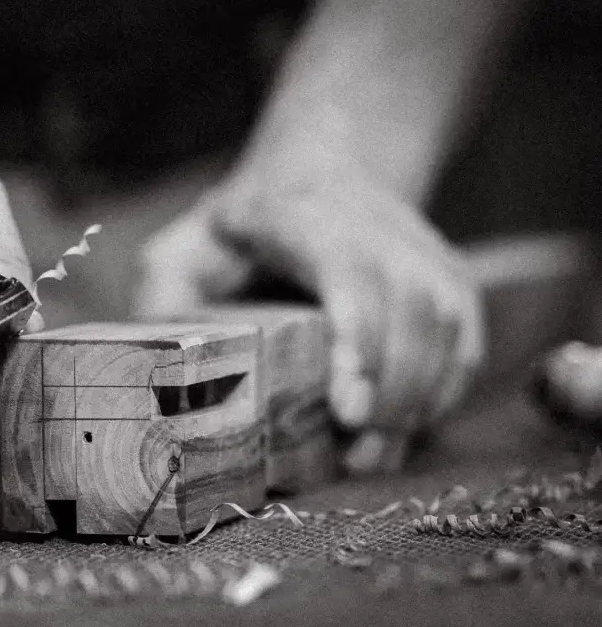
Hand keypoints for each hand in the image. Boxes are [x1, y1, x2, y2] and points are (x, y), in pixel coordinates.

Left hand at [134, 162, 484, 472]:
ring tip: (376, 455)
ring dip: (419, 398)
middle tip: (357, 455)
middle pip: (410, 307)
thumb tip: (161, 360)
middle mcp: (375, 224)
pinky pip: (464, 335)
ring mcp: (419, 246)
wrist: (315, 171)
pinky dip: (445, 387)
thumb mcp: (185, 244)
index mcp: (303, 214)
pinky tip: (409, 426)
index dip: (357, 341)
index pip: (349, 272)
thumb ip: (164, 291)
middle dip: (392, 390)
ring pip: (445, 323)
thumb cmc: (241, 227)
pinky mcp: (447, 272)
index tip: (346, 409)